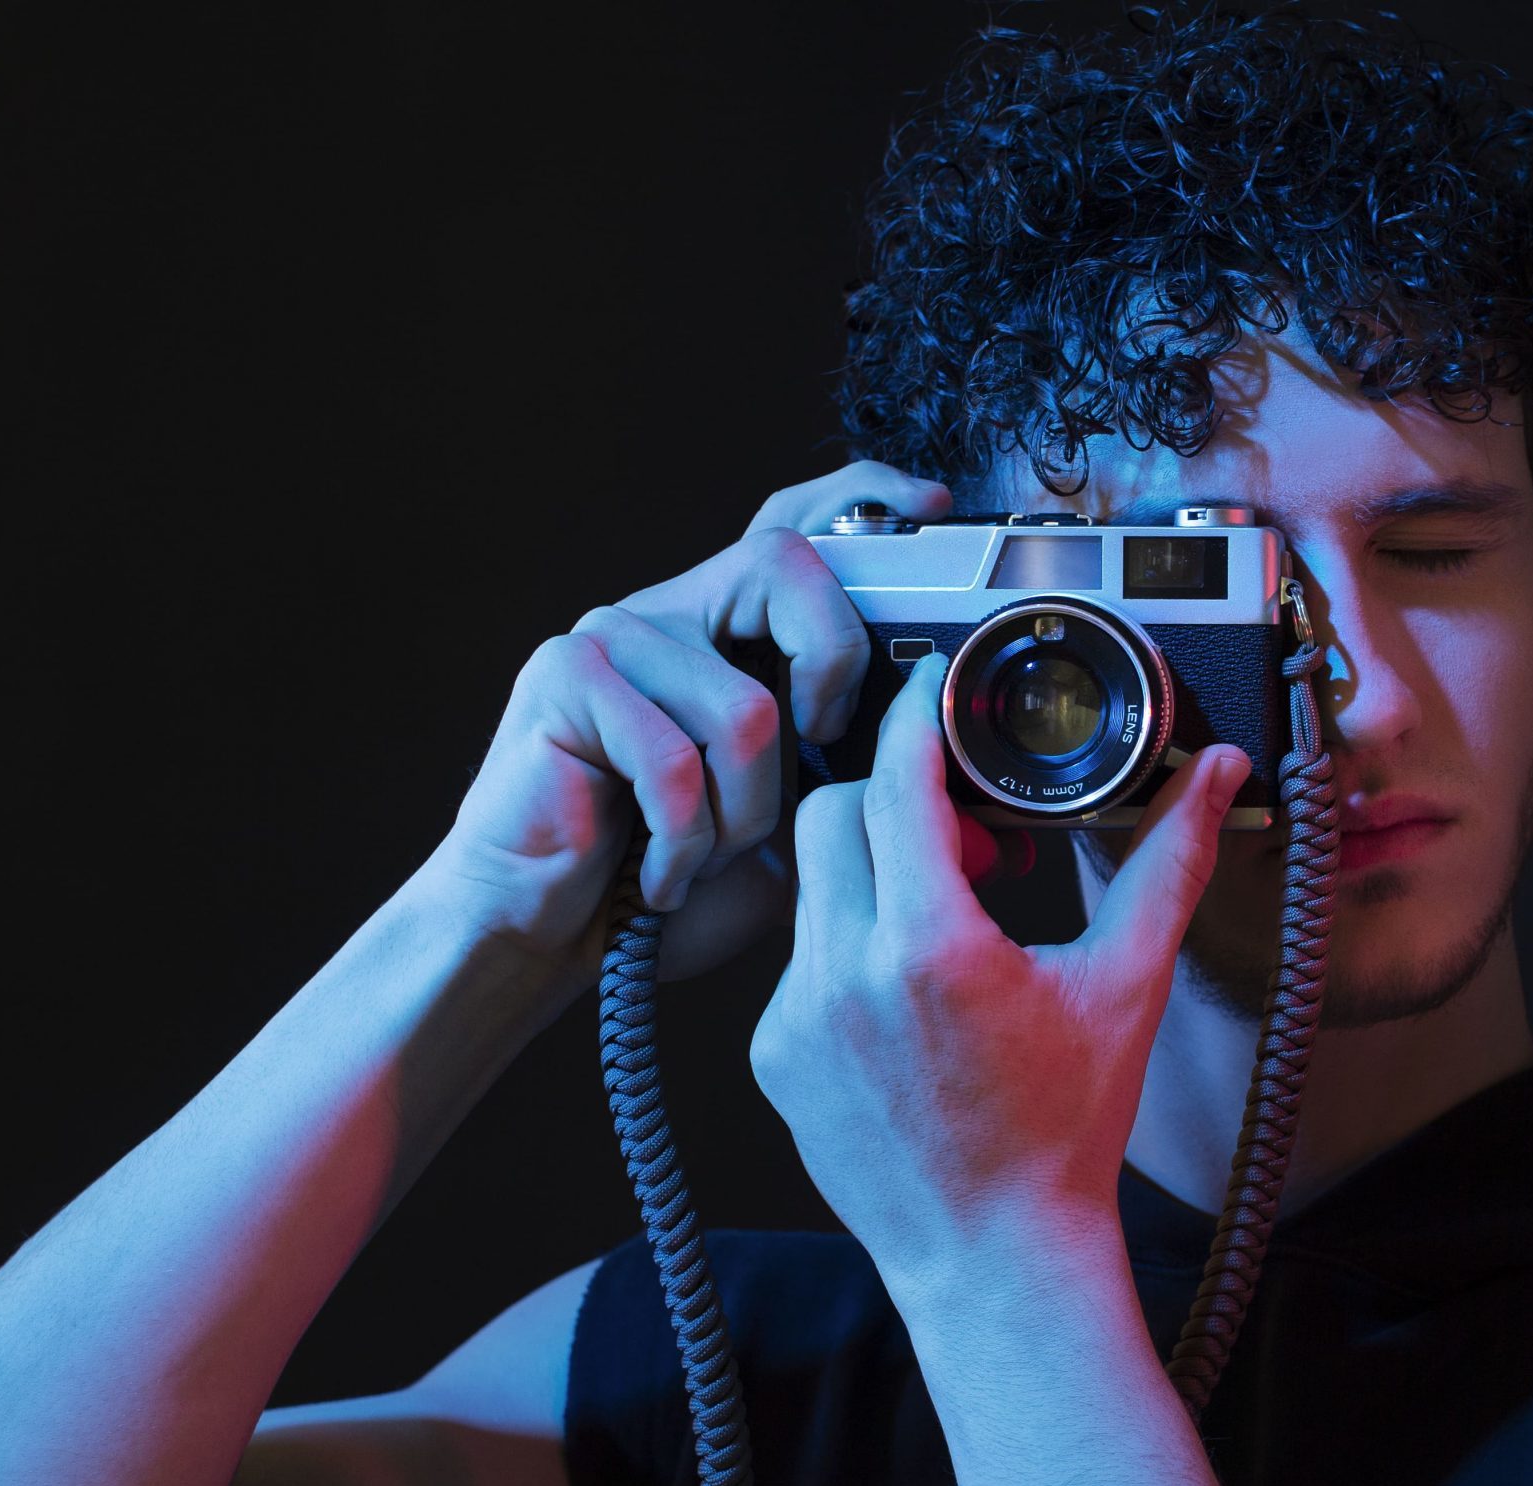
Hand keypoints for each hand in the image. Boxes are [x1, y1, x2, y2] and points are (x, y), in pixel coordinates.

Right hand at [406, 461, 1006, 1003]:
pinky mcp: (563, 678)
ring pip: (744, 708)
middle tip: (815, 754)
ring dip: (740, 815)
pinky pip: (674, 759)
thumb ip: (866, 807)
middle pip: (782, 566)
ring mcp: (612, 636)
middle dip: (832, 669)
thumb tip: (984, 827)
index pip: (796, 525)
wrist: (548, 939)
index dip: (864, 499)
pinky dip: (684, 842)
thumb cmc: (666, 884)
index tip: (931, 505)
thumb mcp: (795, 841)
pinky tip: (656, 874)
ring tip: (698, 856)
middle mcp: (671, 613)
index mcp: (728, 631)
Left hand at [752, 648, 1249, 1308]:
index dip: (915, 718)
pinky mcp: (773, 1055)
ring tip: (952, 923)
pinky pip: (801, 957)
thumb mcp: (1126, 987)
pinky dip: (852, 947)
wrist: (997, 1255)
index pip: (894, 780)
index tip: (937, 688)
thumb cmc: (1065, 1131)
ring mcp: (795, 1019)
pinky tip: (912, 996)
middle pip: (835, 813)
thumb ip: (1167, 864)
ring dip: (875, 874)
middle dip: (898, 802)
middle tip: (975, 842)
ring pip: (813, 884)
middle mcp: (844, 977)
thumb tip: (1218, 774)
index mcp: (932, 948)